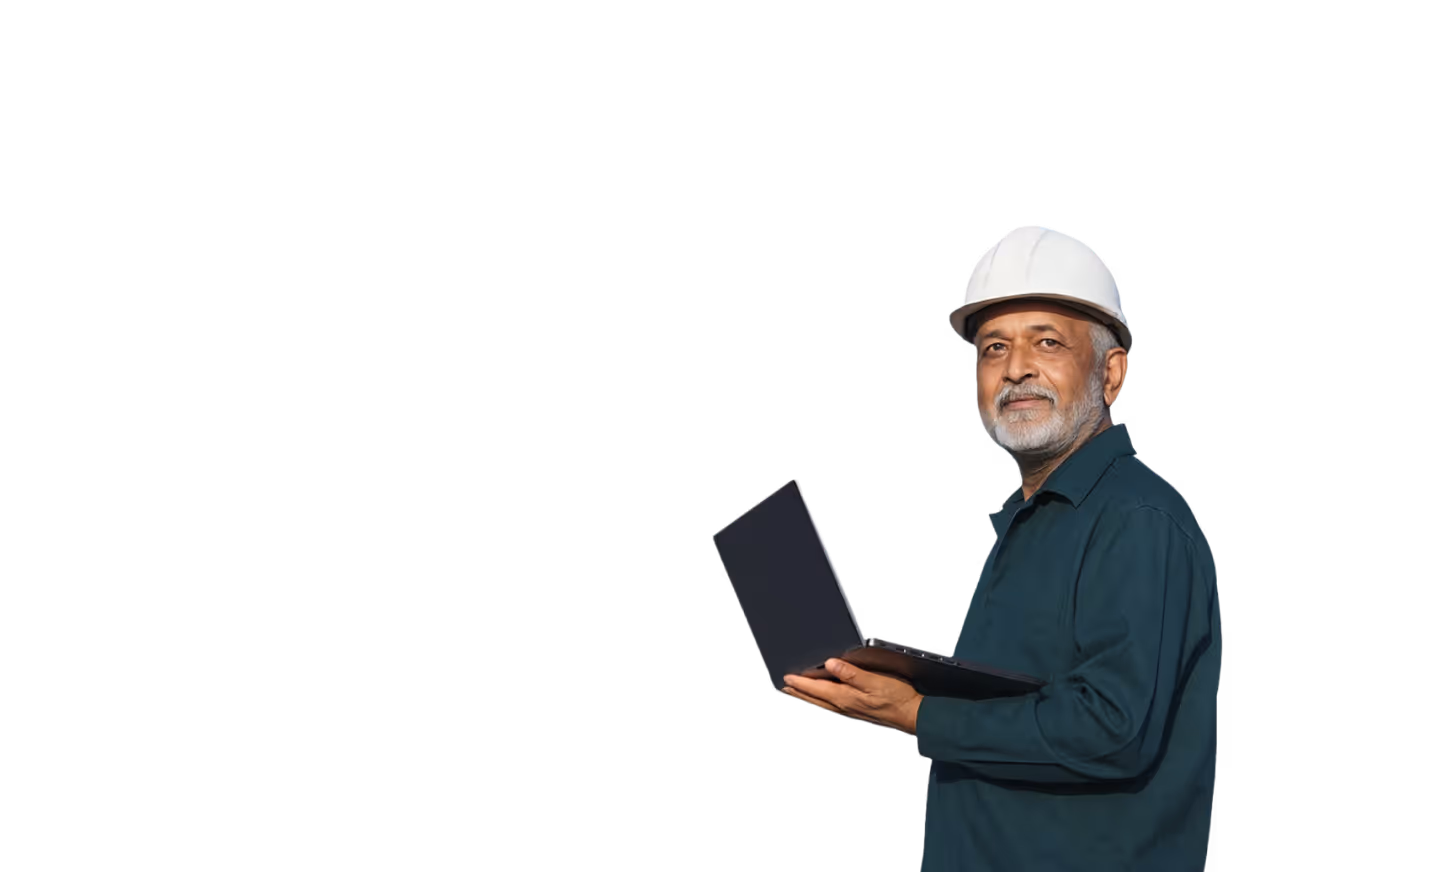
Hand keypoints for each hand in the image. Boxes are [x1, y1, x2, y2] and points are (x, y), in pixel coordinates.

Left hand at [782, 659, 922, 735]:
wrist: (912, 715)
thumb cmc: (897, 698)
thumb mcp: (875, 681)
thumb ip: (852, 673)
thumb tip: (831, 663)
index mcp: (846, 697)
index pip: (817, 689)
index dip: (801, 683)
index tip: (786, 678)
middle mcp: (845, 706)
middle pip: (815, 699)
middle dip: (798, 693)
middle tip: (783, 688)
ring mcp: (850, 710)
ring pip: (821, 704)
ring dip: (806, 698)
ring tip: (794, 693)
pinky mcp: (856, 711)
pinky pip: (831, 707)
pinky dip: (820, 702)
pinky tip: (821, 701)